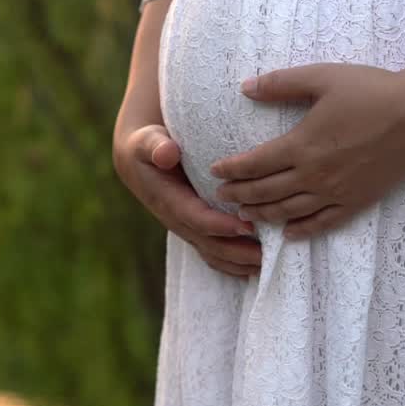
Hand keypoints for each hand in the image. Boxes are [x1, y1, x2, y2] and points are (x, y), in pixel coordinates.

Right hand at [114, 124, 261, 277]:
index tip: (247, 227)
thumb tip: (167, 154)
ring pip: (212, 253)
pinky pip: (213, 252)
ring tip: (266, 264)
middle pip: (208, 244)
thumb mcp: (147, 141)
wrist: (138, 161)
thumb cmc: (147, 146)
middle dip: (236, 252)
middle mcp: (177, 220)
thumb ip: (156, 146)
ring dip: (237, 262)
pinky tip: (255, 265)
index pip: (195, 218)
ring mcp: (185, 228)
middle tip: (266, 254)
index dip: (220, 226)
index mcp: (167, 200)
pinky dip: (233, 262)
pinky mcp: (194, 229)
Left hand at [209, 63, 404, 239]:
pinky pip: (324, 223)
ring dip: (262, 215)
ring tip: (245, 215)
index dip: (231, 170)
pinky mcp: (358, 202)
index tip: (214, 171)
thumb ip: (280, 84)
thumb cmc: (371, 90)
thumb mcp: (321, 77)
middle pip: (265, 192)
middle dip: (239, 195)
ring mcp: (336, 192)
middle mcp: (314, 175)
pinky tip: (289, 234)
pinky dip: (302, 231)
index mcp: (301, 145)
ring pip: (289, 212)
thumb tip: (244, 87)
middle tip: (221, 196)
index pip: (254, 164)